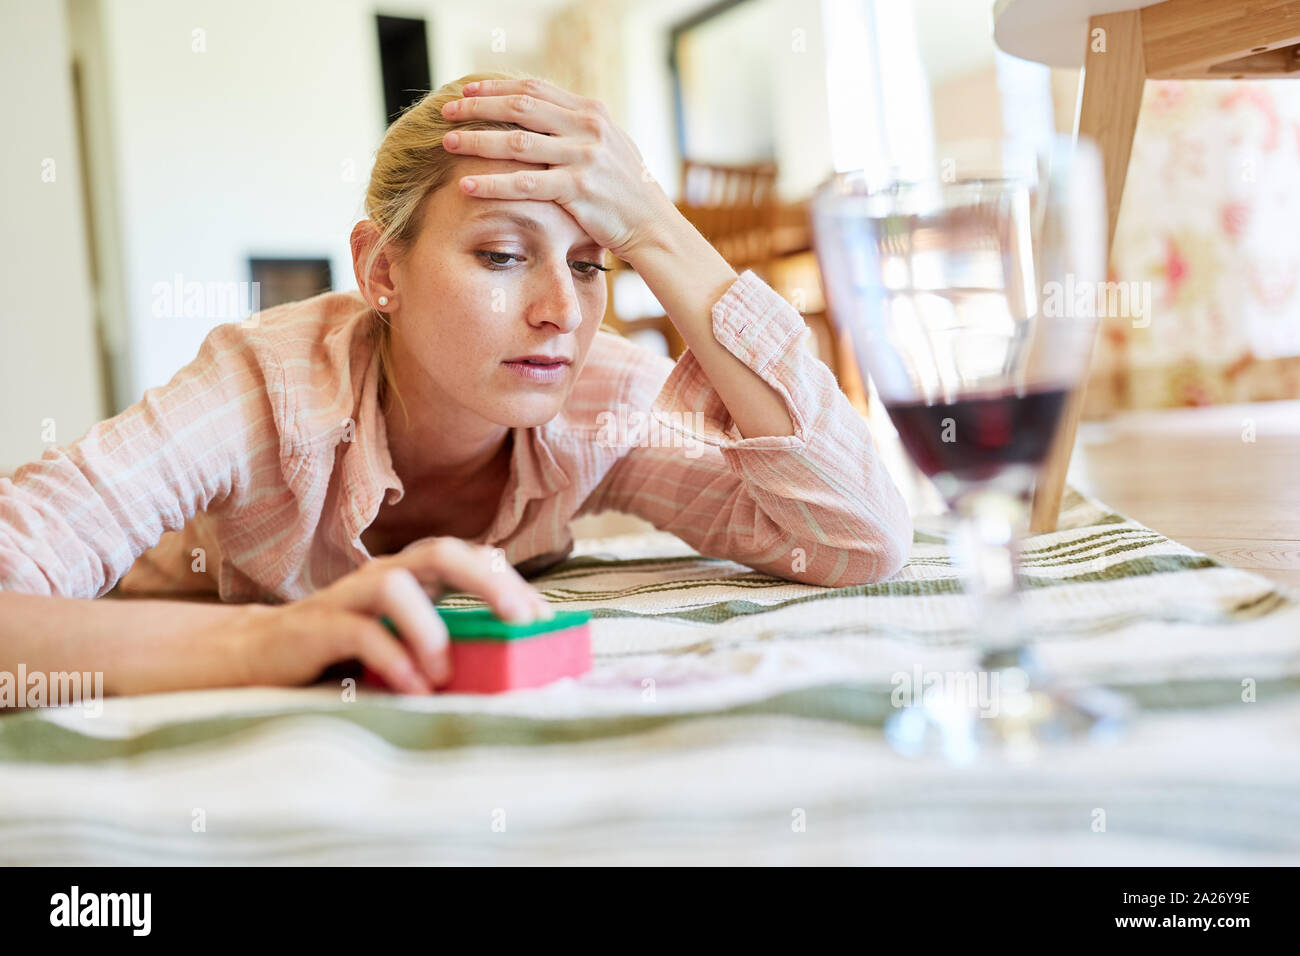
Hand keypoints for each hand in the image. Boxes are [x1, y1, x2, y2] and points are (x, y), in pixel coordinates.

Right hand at [218, 538, 552, 693]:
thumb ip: (446, 646)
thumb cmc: (345, 652)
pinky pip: (358, 631)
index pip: (469, 558)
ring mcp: (347, 597)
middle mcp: (383, 574)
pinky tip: (412, 687)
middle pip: (441, 552)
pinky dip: (391, 659)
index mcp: (411, 575)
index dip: (508, 580)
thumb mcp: (403, 645)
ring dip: (429, 629)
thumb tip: (509, 671)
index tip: (542, 616)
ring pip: (395, 586)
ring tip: (445, 672)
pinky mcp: (316, 626)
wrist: (259, 655)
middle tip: (520, 621)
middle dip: (487, 581)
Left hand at [440, 77, 676, 260]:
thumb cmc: (625, 190)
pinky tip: (467, 185)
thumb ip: (577, 128)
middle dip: (478, 107)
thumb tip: (542, 115)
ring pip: (517, 143)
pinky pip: (525, 184)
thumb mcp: (607, 146)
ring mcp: (584, 157)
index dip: (497, 88)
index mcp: (591, 112)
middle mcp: (588, 128)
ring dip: (477, 141)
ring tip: (447, 142)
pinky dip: (492, 184)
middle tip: (448, 111)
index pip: (534, 89)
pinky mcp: (578, 189)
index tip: (468, 91)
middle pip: (520, 108)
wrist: (652, 224)